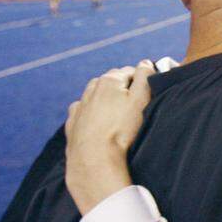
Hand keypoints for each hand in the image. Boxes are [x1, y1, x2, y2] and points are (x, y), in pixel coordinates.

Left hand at [65, 60, 154, 215]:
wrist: (94, 158)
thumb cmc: (121, 130)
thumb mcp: (141, 100)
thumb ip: (145, 78)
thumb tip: (146, 62)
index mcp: (109, 80)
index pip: (131, 71)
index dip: (142, 81)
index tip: (149, 94)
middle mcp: (91, 88)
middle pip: (112, 82)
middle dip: (124, 89)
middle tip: (136, 107)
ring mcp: (79, 106)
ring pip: (96, 96)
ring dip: (106, 100)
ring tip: (118, 117)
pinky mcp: (72, 123)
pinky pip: (83, 112)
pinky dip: (91, 114)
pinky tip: (99, 125)